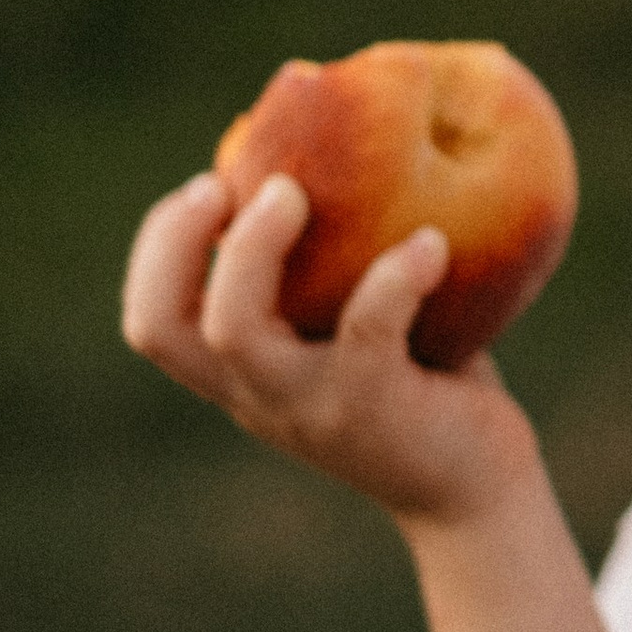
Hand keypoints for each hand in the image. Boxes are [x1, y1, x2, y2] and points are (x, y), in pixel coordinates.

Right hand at [121, 169, 541, 527]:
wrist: (477, 488)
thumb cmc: (424, 385)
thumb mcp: (359, 327)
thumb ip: (333, 268)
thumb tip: (336, 143)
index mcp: (244, 377)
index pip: (154, 320)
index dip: (161, 248)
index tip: (207, 185)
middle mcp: (259, 396)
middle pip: (163, 326)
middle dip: (177, 242)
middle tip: (228, 182)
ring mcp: (309, 407)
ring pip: (235, 332)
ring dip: (253, 249)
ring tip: (298, 192)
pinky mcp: (373, 409)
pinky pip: (366, 330)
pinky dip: (395, 275)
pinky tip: (434, 242)